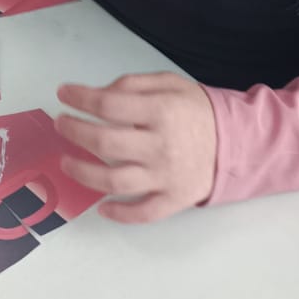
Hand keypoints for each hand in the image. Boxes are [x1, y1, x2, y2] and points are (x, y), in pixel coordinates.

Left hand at [55, 73, 217, 223]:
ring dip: (83, 173)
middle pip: (105, 143)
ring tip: (66, 162)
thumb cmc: (196, 111)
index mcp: (162, 111)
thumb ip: (133, 85)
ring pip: (115, 181)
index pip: (109, 105)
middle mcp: (161, 145)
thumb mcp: (170, 84)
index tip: (63, 93)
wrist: (236, 143)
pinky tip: (101, 207)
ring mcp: (167, 176)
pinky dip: (119, 214)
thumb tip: (98, 94)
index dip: (80, 98)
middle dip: (75, 132)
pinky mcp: (174, 200)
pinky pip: (142, 213)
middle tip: (61, 124)